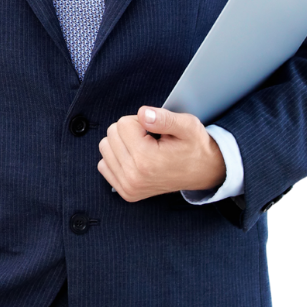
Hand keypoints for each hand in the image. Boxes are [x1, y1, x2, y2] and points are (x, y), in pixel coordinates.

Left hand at [97, 107, 225, 202]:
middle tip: (151, 139)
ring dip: (122, 143)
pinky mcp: (125, 192)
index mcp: (146, 160)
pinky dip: (117, 157)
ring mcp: (128, 187)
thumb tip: (142, 114)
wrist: (203, 172)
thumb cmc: (194, 146)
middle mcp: (134, 177)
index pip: (123, 123)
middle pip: (112, 134)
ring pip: (106, 147)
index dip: (140, 121)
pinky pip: (103, 164)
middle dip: (130, 131)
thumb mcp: (187, 125)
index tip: (154, 131)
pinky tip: (136, 159)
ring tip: (144, 149)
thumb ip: (164, 118)